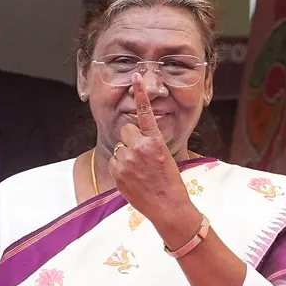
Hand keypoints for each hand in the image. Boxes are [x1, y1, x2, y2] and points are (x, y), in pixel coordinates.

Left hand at [108, 74, 193, 238]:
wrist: (169, 208)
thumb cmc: (171, 184)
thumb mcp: (167, 157)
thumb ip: (149, 144)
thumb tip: (133, 138)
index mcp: (155, 142)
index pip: (145, 113)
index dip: (140, 94)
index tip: (136, 77)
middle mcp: (139, 147)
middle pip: (127, 131)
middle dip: (132, 140)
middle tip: (144, 156)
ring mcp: (126, 160)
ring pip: (119, 146)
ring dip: (126, 155)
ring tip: (140, 171)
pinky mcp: (117, 172)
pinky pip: (114, 161)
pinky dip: (120, 167)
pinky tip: (133, 178)